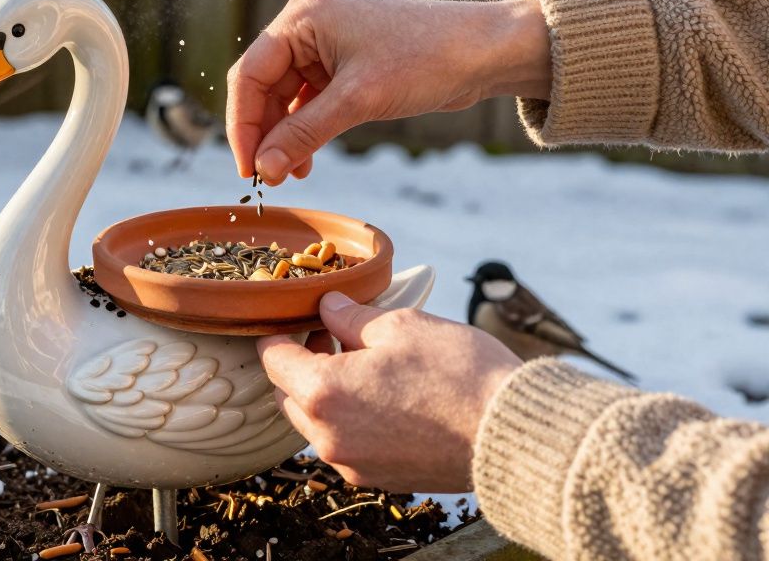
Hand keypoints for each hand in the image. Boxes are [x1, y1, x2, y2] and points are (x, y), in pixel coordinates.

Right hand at [226, 0, 551, 182]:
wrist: (486, 50)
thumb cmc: (426, 58)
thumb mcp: (358, 100)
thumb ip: (304, 134)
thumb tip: (264, 170)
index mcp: (302, 17)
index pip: (250, 75)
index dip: (243, 126)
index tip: (248, 170)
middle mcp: (307, 25)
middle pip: (264, 87)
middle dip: (264, 134)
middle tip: (268, 178)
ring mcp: (325, 44)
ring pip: (286, 98)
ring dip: (285, 137)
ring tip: (291, 174)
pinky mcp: (344, 63)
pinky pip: (309, 101)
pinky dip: (305, 130)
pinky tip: (306, 159)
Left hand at [257, 292, 521, 491]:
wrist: (513, 436)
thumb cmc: (459, 375)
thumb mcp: (402, 326)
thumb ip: (351, 317)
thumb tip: (328, 306)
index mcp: (323, 392)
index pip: (273, 359)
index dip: (280, 333)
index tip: (297, 318)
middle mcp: (328, 436)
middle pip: (289, 394)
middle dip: (302, 364)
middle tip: (333, 336)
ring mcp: (353, 463)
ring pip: (316, 423)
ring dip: (326, 394)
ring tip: (364, 364)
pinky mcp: (379, 479)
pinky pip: (347, 445)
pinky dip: (352, 420)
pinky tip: (385, 397)